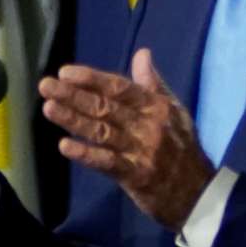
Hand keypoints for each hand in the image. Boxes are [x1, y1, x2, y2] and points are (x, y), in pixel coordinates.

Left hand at [38, 48, 216, 229]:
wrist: (199, 193)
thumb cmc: (182, 150)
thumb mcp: (175, 113)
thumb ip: (154, 84)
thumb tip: (142, 53)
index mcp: (156, 107)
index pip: (120, 88)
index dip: (92, 79)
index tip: (66, 72)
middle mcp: (148, 125)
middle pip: (106, 107)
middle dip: (74, 95)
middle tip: (46, 85)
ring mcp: (142, 151)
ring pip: (102, 132)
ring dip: (74, 120)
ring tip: (49, 108)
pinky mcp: (136, 176)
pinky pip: (107, 162)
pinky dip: (86, 154)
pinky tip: (65, 146)